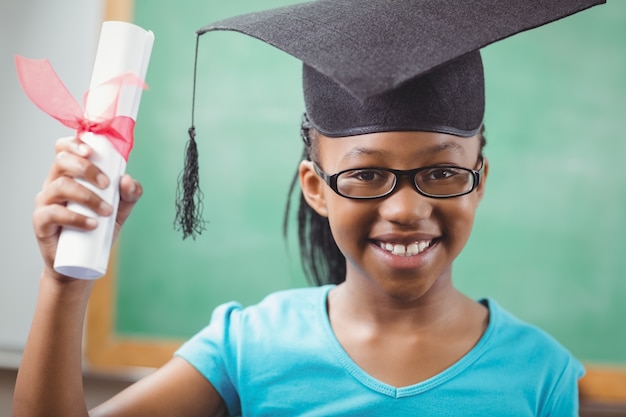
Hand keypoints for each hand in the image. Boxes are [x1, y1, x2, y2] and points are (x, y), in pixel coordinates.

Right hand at [33, 136, 142, 279]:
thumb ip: (130, 194)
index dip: (75, 144)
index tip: (92, 152)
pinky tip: (92, 224)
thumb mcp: (120, 210)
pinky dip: (76, 218)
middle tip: (108, 185)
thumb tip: (127, 180)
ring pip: (61, 186)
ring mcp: (45, 202)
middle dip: (87, 169)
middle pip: (62, 162)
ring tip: (106, 211)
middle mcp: (54, 183)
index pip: (64, 148)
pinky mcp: (41, 222)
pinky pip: (53, 214)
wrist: (81, 262)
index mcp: (70, 174)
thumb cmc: (98, 229)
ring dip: (88, 196)